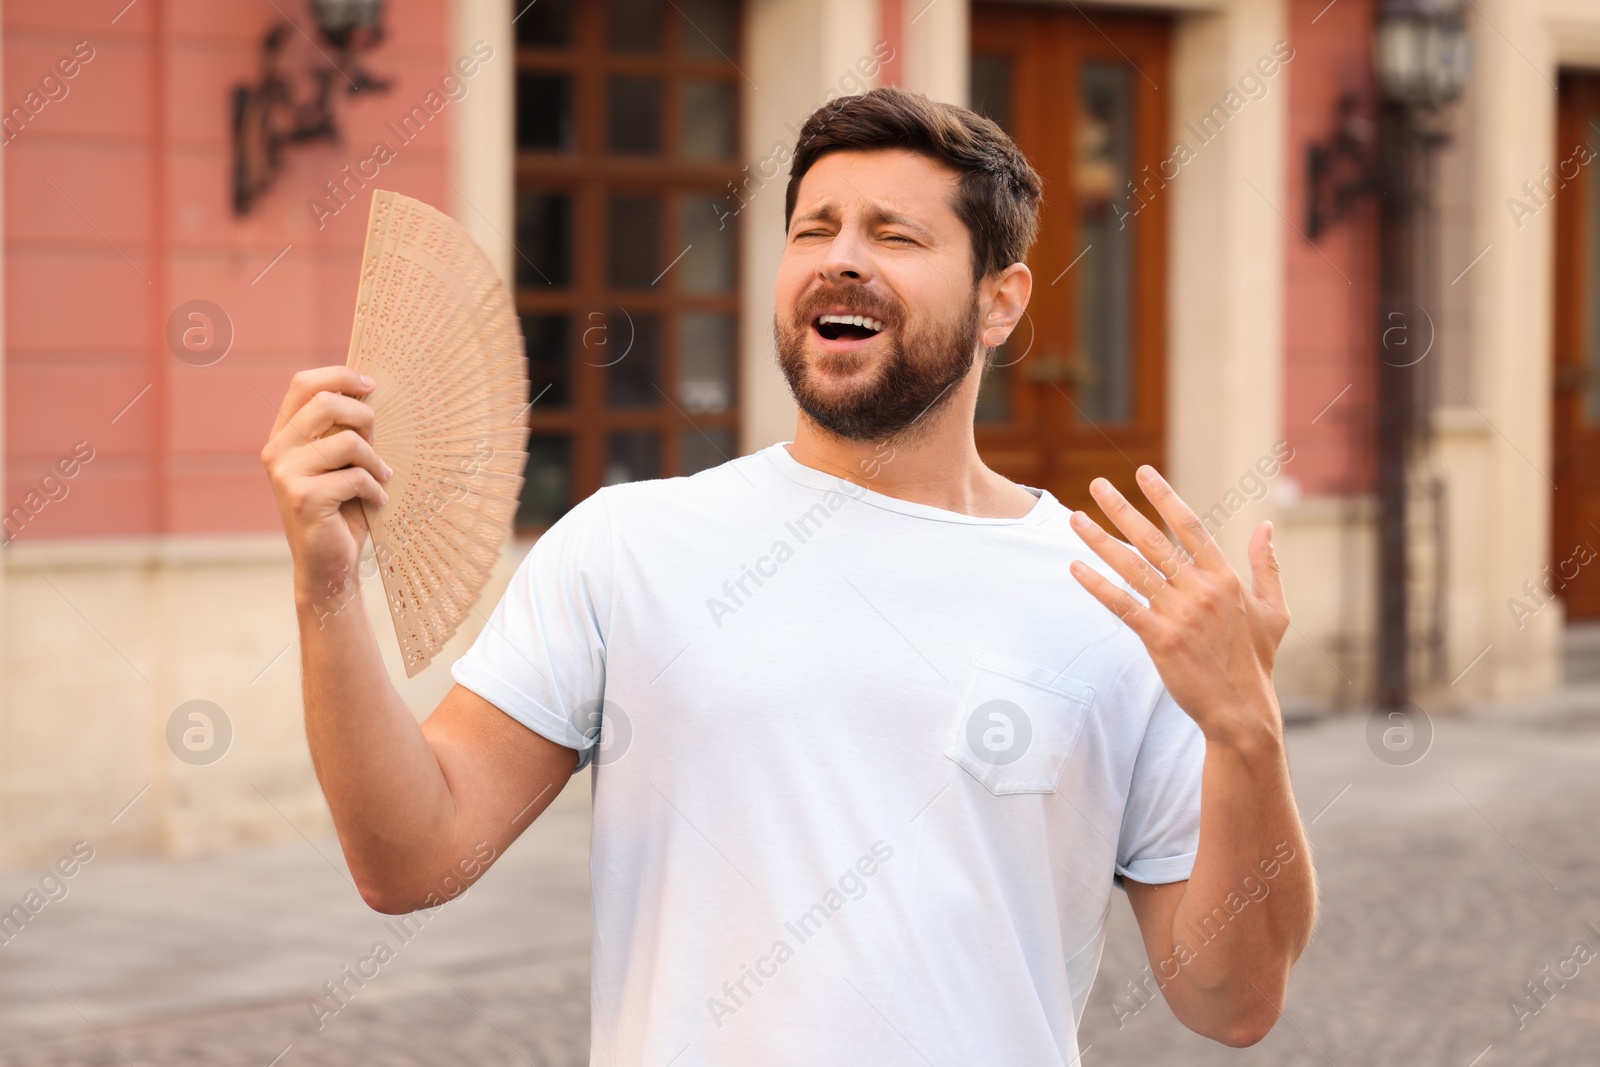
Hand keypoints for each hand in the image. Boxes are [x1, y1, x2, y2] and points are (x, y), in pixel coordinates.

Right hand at [260, 367, 391, 605]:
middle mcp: (277, 450)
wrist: (328, 564)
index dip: (339, 376)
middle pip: (326, 403)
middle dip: (364, 417)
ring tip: (382, 478)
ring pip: (347, 442)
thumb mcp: (340, 462)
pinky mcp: (303, 498)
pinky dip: (376, 489)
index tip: (370, 384)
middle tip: (379, 443)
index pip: (304, 384)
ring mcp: (286, 474)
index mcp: (284, 435)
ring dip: (376, 461)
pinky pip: (355, 477)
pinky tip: (377, 501)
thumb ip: (342, 430)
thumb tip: (369, 388)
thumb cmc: (341, 509)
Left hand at [1067, 466, 1288, 747]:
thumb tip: (1266, 526)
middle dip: (1122, 509)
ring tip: (1075, 519)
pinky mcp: (1160, 638)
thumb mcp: (1274, 609)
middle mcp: (1201, 590)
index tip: (1143, 473)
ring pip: (1132, 567)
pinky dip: (1097, 585)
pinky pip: (1122, 605)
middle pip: (1153, 539)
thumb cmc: (1256, 660)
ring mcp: (1179, 614)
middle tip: (1096, 484)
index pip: (1190, 526)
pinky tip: (1076, 567)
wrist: (1241, 709)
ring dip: (1099, 541)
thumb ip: (1266, 565)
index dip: (1164, 497)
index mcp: (1226, 578)